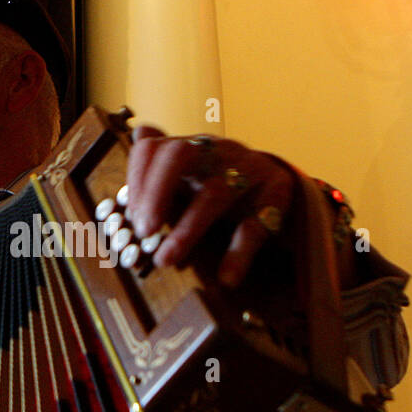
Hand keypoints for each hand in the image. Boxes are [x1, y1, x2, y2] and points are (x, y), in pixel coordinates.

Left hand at [125, 126, 295, 286]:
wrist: (280, 183)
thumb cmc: (225, 179)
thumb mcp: (196, 168)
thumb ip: (163, 159)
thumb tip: (139, 133)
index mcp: (194, 146)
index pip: (156, 147)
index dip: (138, 179)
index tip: (131, 216)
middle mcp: (219, 152)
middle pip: (180, 155)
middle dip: (155, 192)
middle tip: (144, 231)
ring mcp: (249, 171)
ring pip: (214, 194)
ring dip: (186, 230)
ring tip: (165, 260)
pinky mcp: (276, 196)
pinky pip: (256, 225)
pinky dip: (239, 254)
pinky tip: (226, 278)